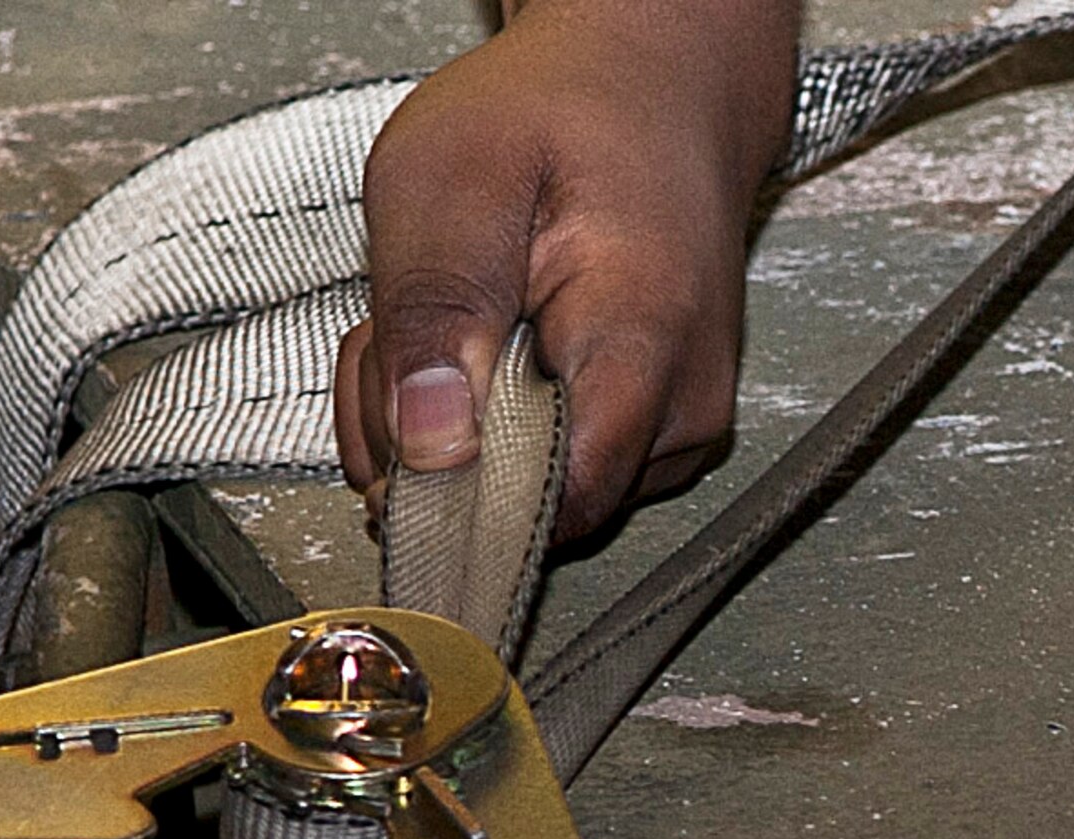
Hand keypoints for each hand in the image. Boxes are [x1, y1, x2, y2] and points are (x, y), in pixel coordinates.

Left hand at [336, 0, 799, 541]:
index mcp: (643, 342)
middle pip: (518, 514)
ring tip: (444, 325)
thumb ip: (433, 313)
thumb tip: (431, 450)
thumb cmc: (561, 116)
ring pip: (512, 505)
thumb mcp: (454, 178)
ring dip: (437, 434)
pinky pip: (529, 485)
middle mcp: (676, 412)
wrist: (651, 90)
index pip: (550, 506)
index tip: (397, 425)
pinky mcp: (642, 449)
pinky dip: (470, 432)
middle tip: (399, 337)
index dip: (454, 494)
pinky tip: (470, 354)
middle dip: (424, 446)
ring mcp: (666, 439)